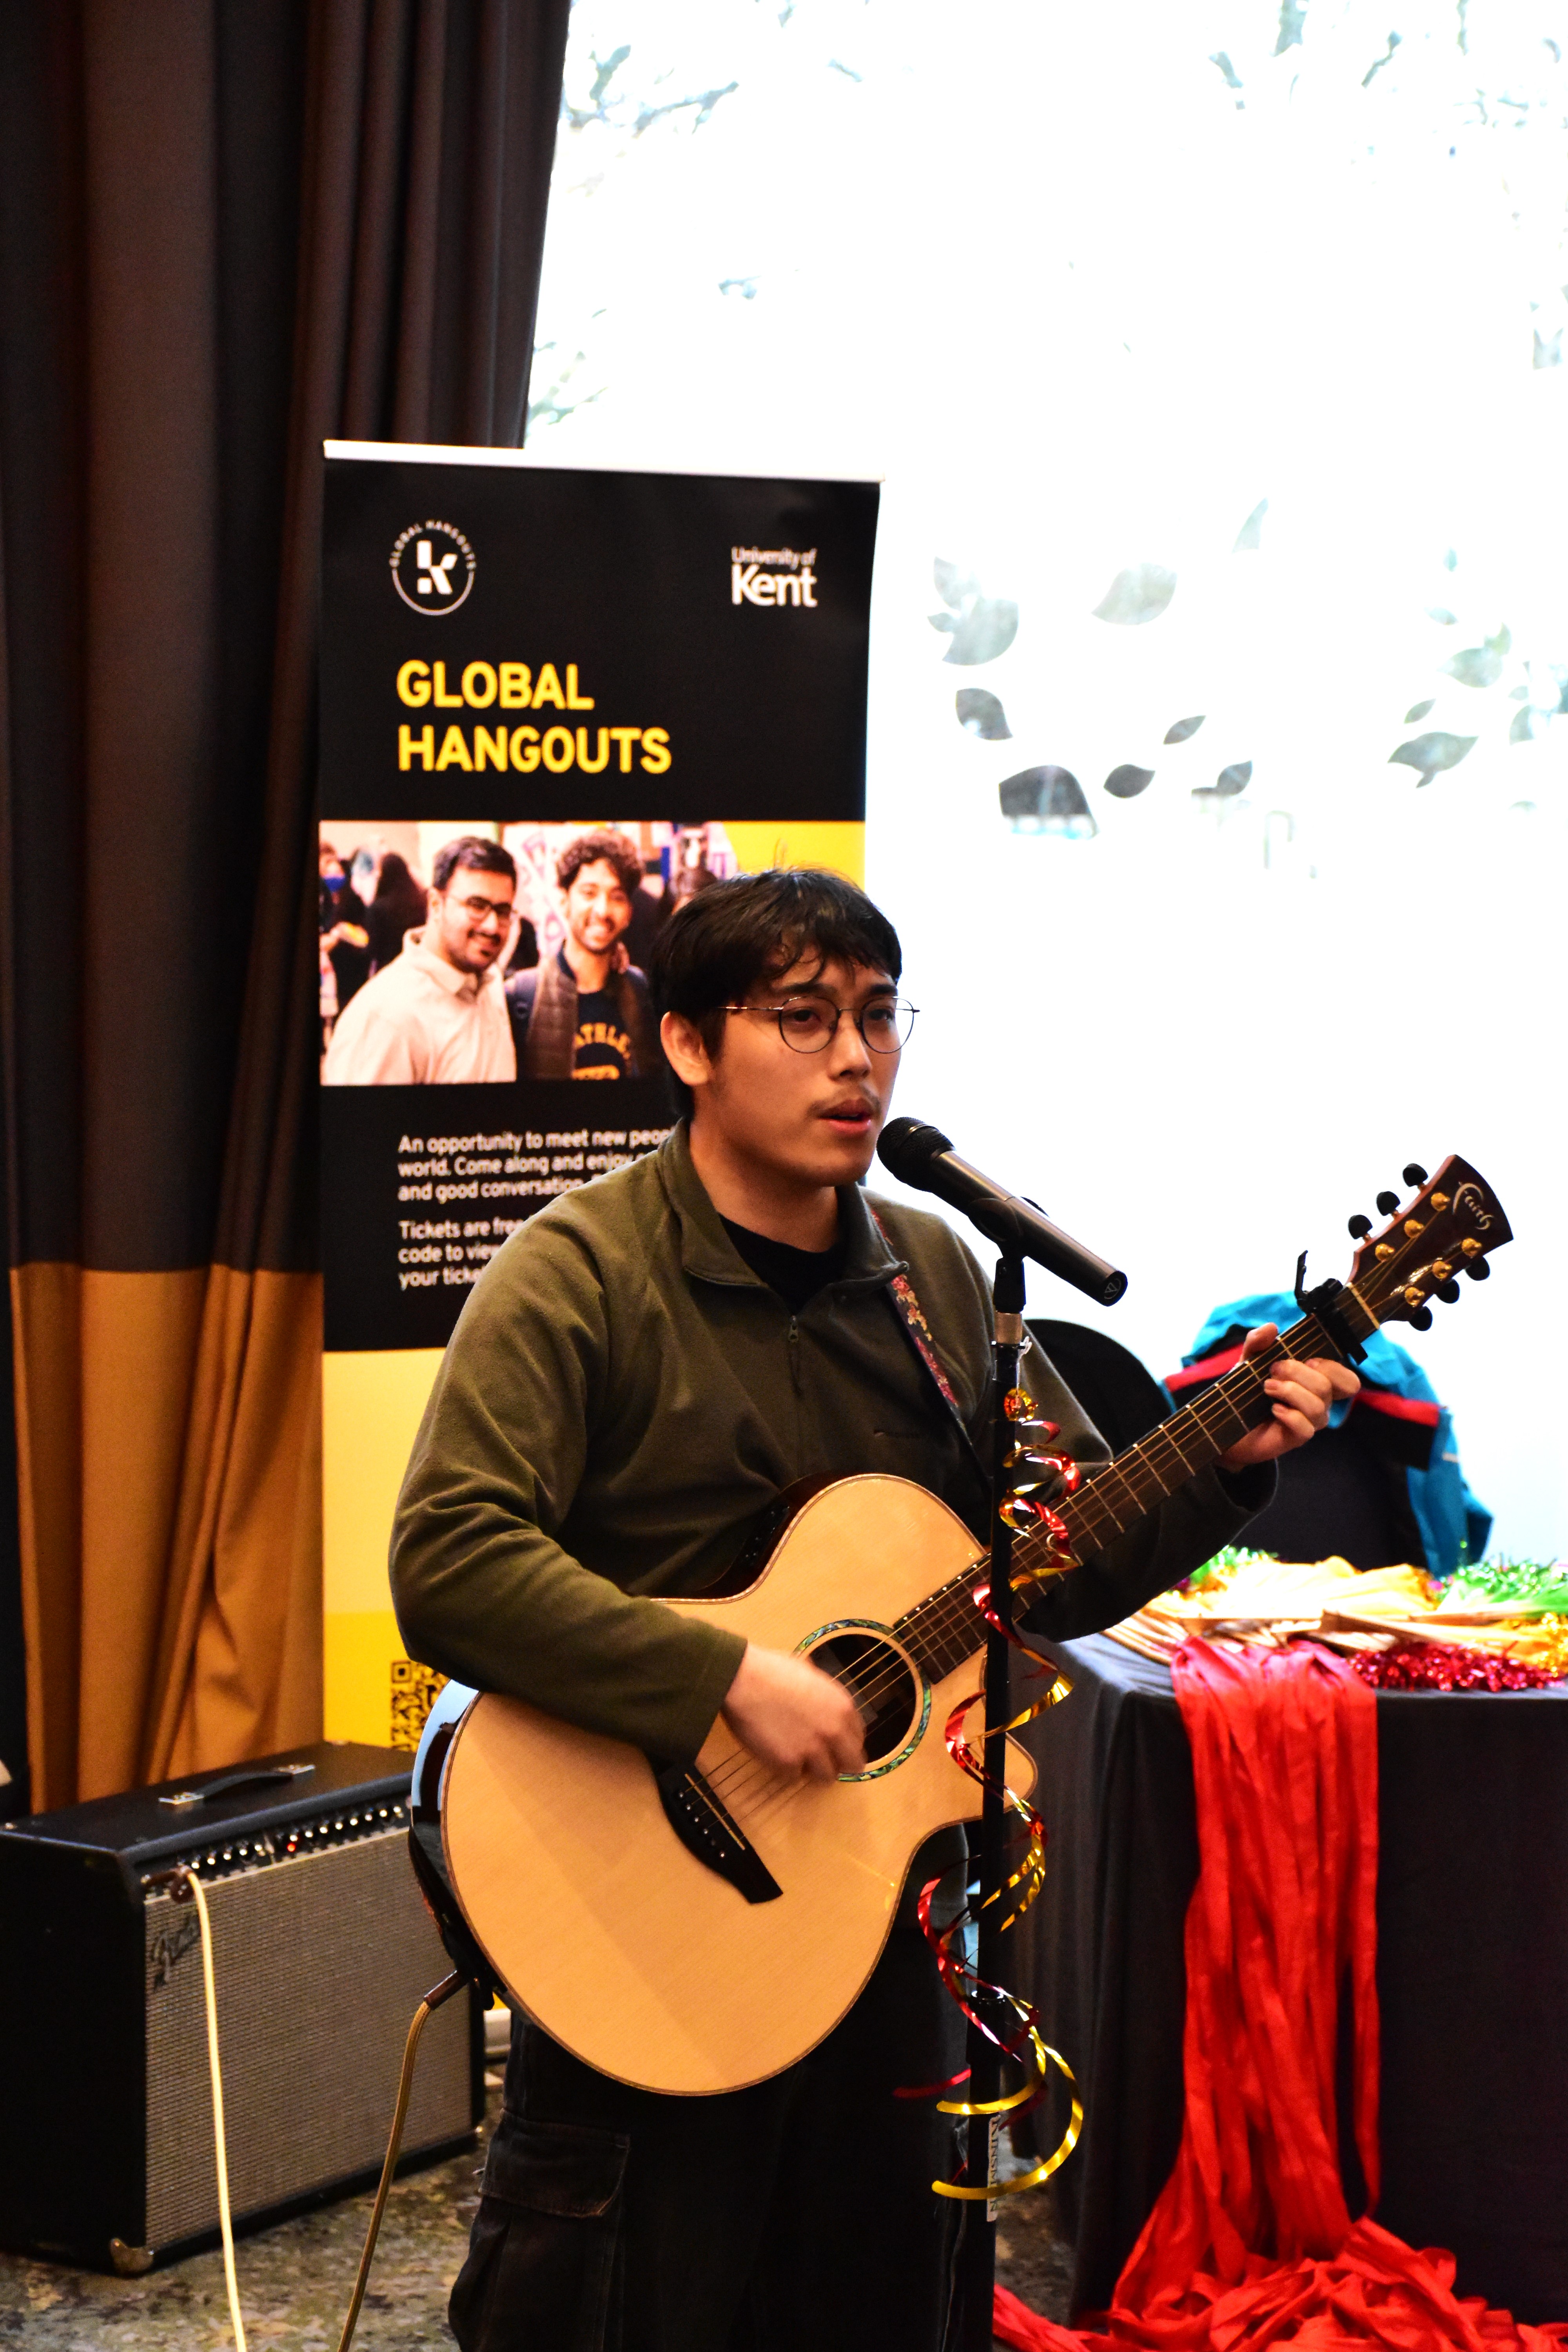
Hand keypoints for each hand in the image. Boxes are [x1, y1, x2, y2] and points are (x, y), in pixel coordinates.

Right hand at [720, 1643, 866, 1781]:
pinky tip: (774, 1751)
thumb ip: (826, 1698)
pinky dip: (785, 1769)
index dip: (845, 1743)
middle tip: (823, 1760)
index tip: (835, 1745)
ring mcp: (812, 1750)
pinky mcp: (789, 1764)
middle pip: (852, 1764)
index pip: (858, 1738)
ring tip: (796, 1756)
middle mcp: (834, 1731)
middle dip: (839, 1763)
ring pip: (826, 1777)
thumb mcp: (812, 1675)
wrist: (742, 1679)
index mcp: (843, 1706)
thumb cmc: (772, 1670)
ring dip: (813, 1770)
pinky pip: (794, 1777)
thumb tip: (827, 1709)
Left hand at [1217, 1323, 1360, 1472]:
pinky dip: (1289, 1415)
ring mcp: (1309, 1421)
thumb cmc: (1246, 1390)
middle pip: (1327, 1387)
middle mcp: (1319, 1402)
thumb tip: (1272, 1327)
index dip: (1332, 1368)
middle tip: (1272, 1370)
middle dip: (1298, 1373)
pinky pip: (1306, 1428)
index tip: (1306, 1359)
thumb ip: (1257, 1343)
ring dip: (1290, 1392)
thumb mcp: (1249, 1361)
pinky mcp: (1297, 1438)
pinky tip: (1273, 1409)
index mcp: (1316, 1381)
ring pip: (1318, 1407)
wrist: (1227, 1421)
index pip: (1347, 1380)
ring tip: (1267, 1387)